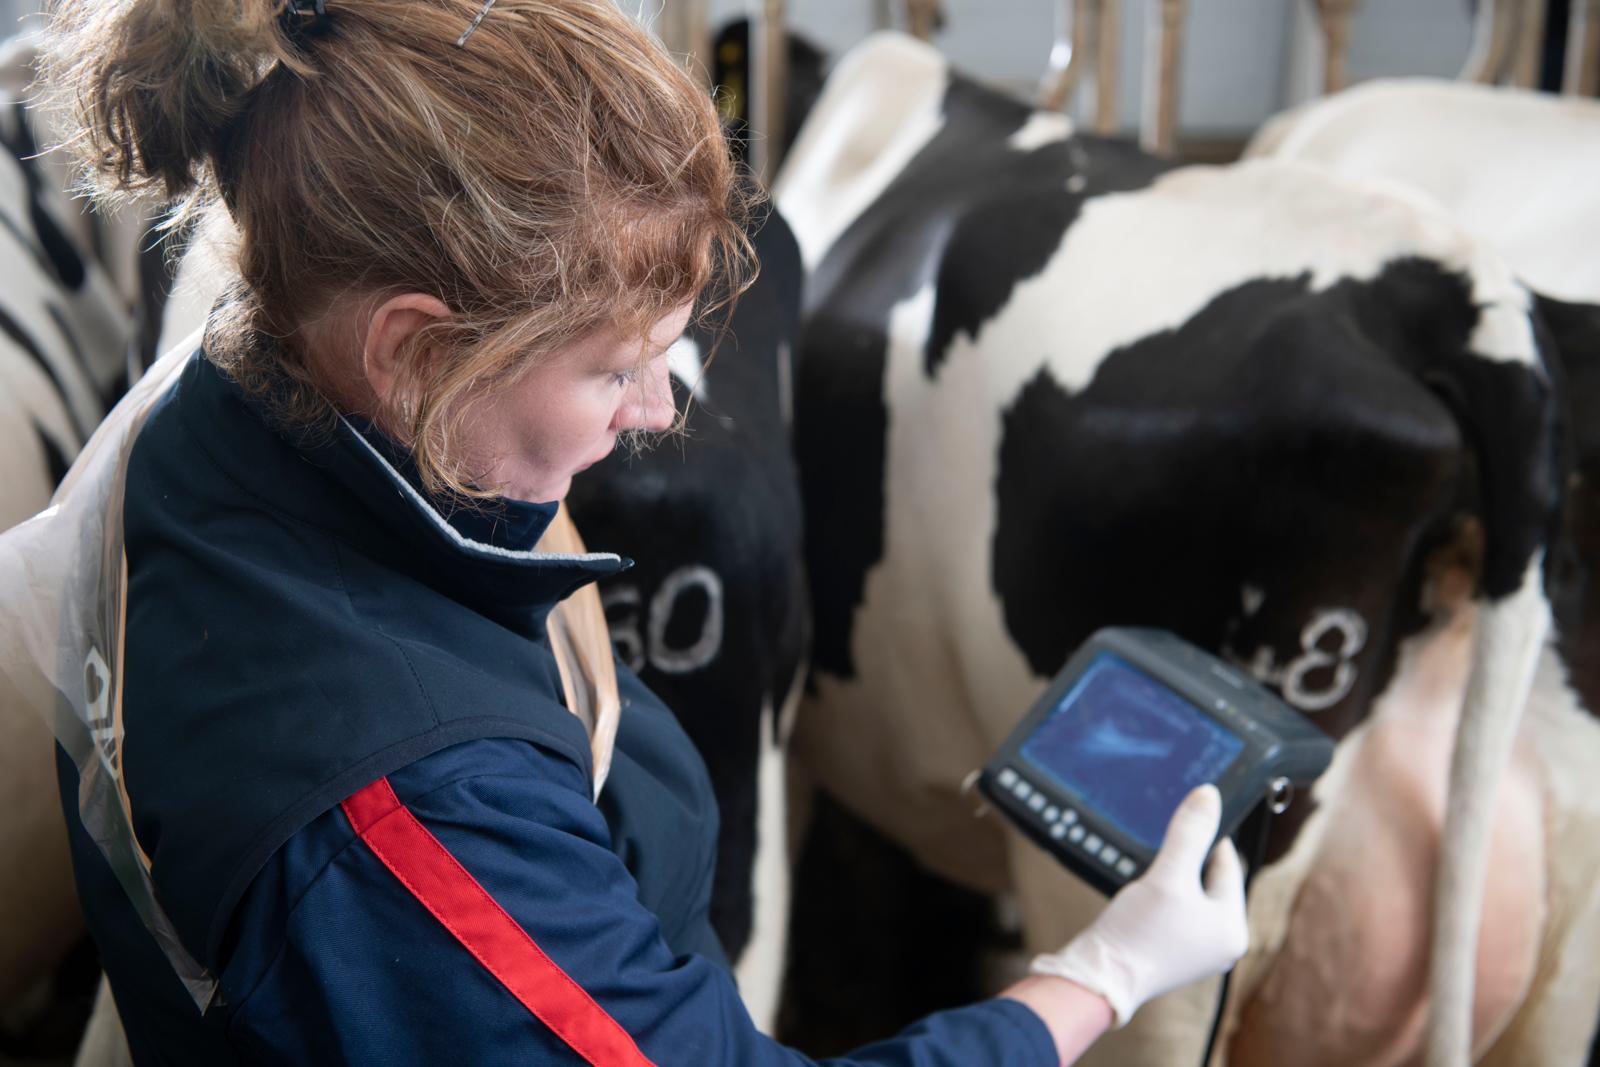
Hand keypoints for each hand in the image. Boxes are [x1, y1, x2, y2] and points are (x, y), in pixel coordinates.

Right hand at [1029, 784, 1247, 1026]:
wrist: (1101, 977)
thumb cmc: (1139, 931)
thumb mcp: (1168, 875)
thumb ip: (1190, 833)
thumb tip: (1209, 795)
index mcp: (1233, 928)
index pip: (1229, 866)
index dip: (1209, 837)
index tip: (1191, 813)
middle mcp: (1223, 944)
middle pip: (1211, 882)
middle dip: (1189, 860)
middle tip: (1166, 841)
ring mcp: (1200, 952)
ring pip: (1193, 896)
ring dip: (1175, 878)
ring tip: (1153, 868)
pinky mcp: (1176, 954)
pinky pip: (1179, 913)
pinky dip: (1165, 897)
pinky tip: (1146, 892)